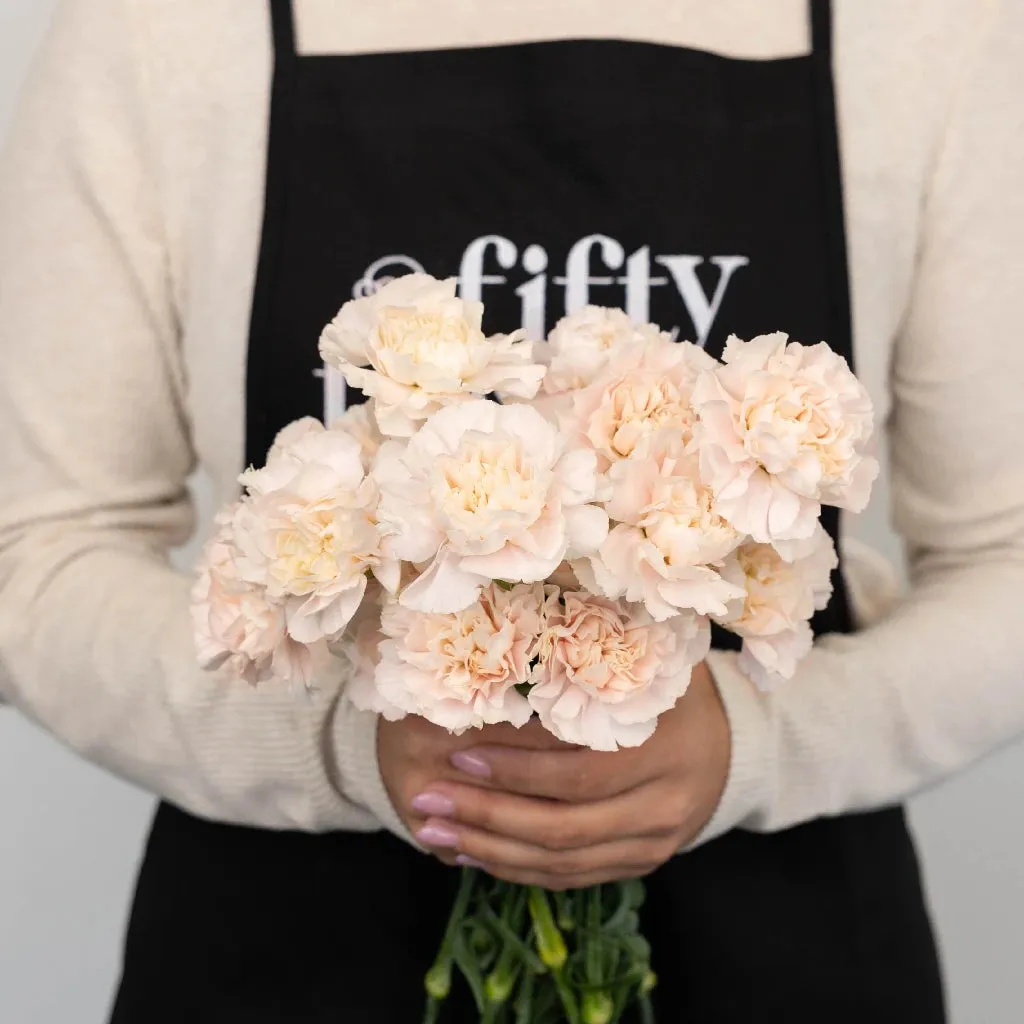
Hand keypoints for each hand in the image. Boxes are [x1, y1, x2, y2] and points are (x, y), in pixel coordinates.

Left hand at [408, 663, 730, 888]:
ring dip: (490, 850)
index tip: (457, 754)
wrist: (731, 744)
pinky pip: (572, 877)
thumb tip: (505, 631)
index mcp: (664, 748)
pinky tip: (472, 852)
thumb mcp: (645, 660)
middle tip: (425, 802)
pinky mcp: (640, 863)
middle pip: (564, 827)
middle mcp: (663, 805)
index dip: (515, 770)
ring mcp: (654, 842)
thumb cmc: (670, 686)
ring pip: (562, 862)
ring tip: (433, 831)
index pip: (578, 773)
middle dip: (486, 817)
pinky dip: (517, 868)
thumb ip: (592, 653)